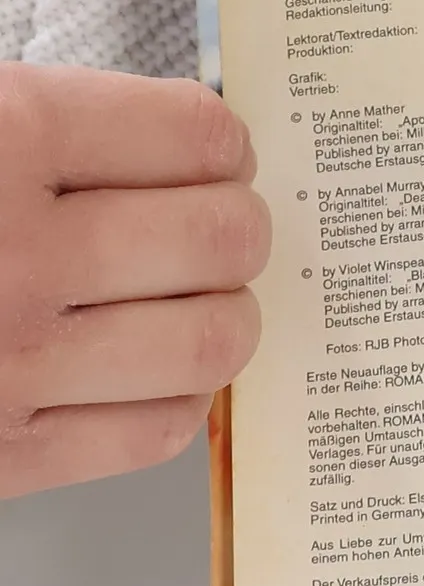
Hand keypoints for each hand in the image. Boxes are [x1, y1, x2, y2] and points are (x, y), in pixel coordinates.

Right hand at [0, 66, 269, 499]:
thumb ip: (58, 129)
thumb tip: (188, 139)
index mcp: (2, 139)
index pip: (193, 135)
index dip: (220, 145)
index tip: (217, 153)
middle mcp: (19, 254)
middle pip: (222, 239)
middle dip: (238, 228)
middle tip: (219, 226)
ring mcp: (14, 365)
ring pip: (211, 341)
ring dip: (223, 315)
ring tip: (193, 298)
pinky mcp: (5, 455)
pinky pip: (154, 429)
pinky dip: (175, 396)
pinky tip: (147, 368)